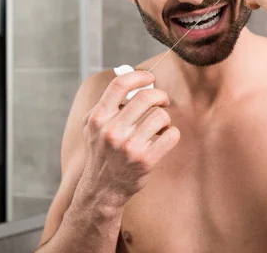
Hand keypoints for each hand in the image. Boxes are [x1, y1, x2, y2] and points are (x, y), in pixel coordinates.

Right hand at [80, 71, 179, 209]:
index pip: (120, 85)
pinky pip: (171, 135)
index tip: (149, 78)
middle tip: (163, 101)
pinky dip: (172, 133)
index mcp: (98, 118)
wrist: (102, 189)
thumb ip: (108, 104)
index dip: (139, 76)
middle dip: (160, 96)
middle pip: (146, 97)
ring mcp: (129, 146)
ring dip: (165, 117)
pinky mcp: (145, 160)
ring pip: (161, 116)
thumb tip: (135, 83)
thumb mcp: (94, 127)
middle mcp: (112, 131)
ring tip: (160, 125)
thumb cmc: (101, 153)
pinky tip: (164, 137)